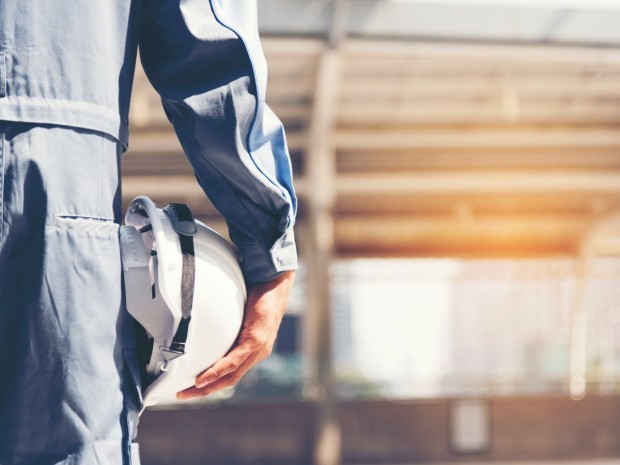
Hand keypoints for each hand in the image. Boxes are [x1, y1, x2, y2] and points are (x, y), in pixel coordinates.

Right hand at [177, 270, 295, 399]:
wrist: (274, 283)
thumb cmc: (258, 295)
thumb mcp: (239, 315)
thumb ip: (227, 324)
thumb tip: (206, 322)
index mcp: (253, 350)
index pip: (231, 373)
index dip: (212, 383)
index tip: (192, 387)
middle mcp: (257, 354)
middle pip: (229, 380)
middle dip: (205, 390)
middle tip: (184, 394)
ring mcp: (258, 349)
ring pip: (231, 375)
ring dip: (208, 386)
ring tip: (189, 391)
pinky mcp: (256, 340)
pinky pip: (234, 360)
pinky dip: (217, 371)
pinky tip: (203, 379)